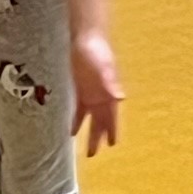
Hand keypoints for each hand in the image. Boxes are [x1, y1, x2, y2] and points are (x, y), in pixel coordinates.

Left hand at [70, 31, 123, 156]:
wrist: (87, 38)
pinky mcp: (80, 89)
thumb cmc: (97, 51)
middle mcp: (101, 97)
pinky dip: (76, 121)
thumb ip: (110, 82)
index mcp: (108, 93)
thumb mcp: (104, 67)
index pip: (111, 116)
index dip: (112, 130)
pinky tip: (72, 132)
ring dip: (89, 132)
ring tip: (87, 149)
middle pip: (101, 122)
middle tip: (93, 155)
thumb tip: (120, 98)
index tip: (113, 144)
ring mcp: (91, 94)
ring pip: (91, 119)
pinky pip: (79, 110)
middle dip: (98, 138)